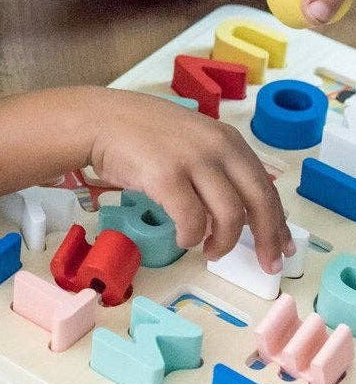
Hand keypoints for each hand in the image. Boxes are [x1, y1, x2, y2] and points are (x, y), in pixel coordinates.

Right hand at [82, 88, 291, 272]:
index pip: (266, 187)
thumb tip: (241, 206)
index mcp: (228, 140)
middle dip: (267, 239)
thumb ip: (219, 164)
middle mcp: (217, 148)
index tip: (281, 246)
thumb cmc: (143, 133)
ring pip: (229, 216)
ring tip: (211, 252)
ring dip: (223, 242)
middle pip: (259, 203)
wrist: (102, 120)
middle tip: (266, 264)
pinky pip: (190, 220)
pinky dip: (190, 237)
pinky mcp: (165, 177)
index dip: (278, 222)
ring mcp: (192, 161)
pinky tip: (184, 239)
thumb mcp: (194, 138)